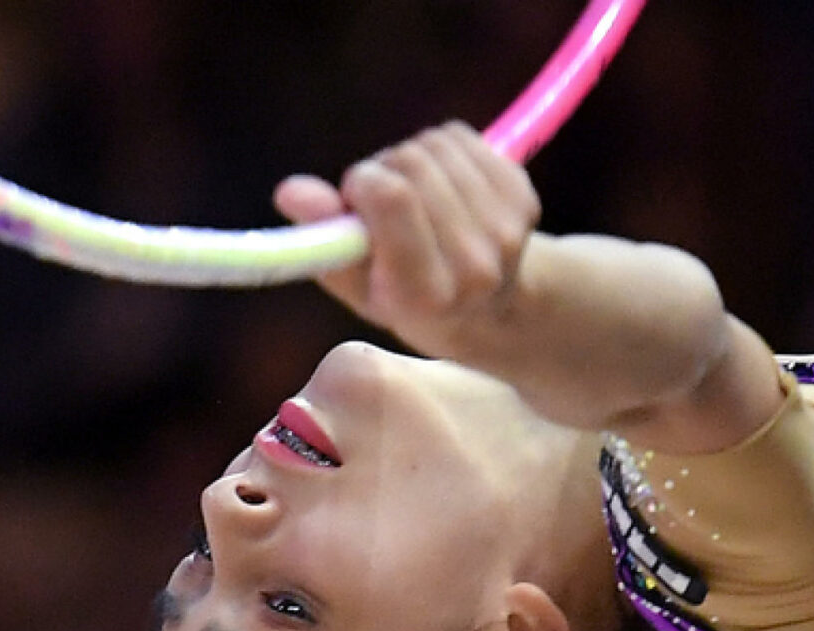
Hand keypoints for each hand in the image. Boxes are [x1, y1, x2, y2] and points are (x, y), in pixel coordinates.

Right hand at [273, 122, 541, 361]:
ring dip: (411, 160)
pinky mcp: (523, 196)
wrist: (488, 309)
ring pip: (434, 146)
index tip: (355, 199)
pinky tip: (441, 185)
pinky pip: (460, 138)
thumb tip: (290, 191)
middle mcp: (475, 266)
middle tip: (383, 204)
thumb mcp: (353, 282)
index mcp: (425, 294)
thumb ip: (319, 242)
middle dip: (384, 171)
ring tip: (412, 197)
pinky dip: (440, 150)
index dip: (363, 183)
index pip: (391, 198)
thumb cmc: (402, 295)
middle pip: (411, 165)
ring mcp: (506, 230)